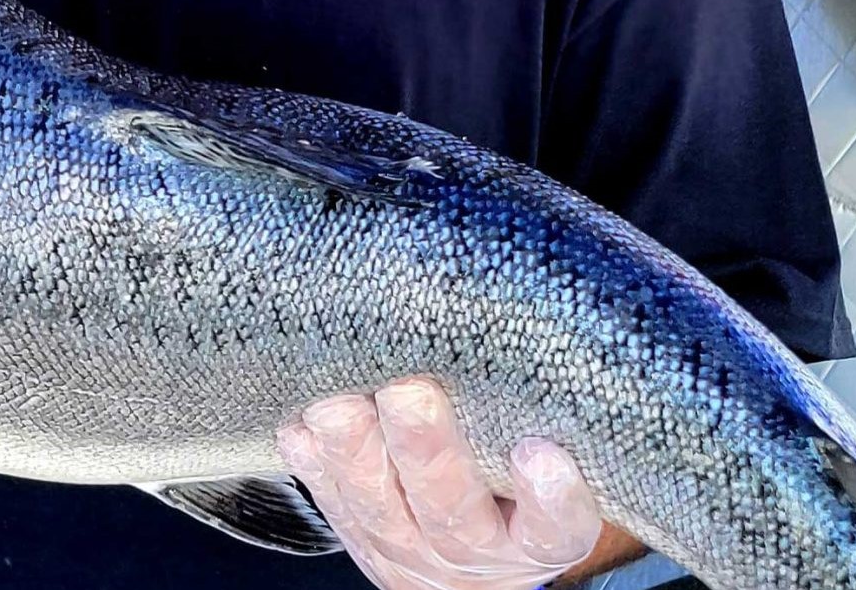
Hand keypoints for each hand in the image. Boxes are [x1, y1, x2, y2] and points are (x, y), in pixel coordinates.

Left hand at [278, 378, 605, 589]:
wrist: (473, 564)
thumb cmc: (520, 482)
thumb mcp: (554, 450)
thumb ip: (546, 402)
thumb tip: (538, 293)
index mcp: (539, 536)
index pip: (557, 526)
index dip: (552, 496)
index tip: (540, 452)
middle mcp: (477, 550)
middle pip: (453, 512)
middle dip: (427, 450)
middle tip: (409, 392)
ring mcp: (411, 551)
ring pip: (379, 511)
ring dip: (353, 454)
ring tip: (336, 404)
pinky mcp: (361, 540)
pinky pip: (330, 508)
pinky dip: (311, 466)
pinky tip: (298, 425)